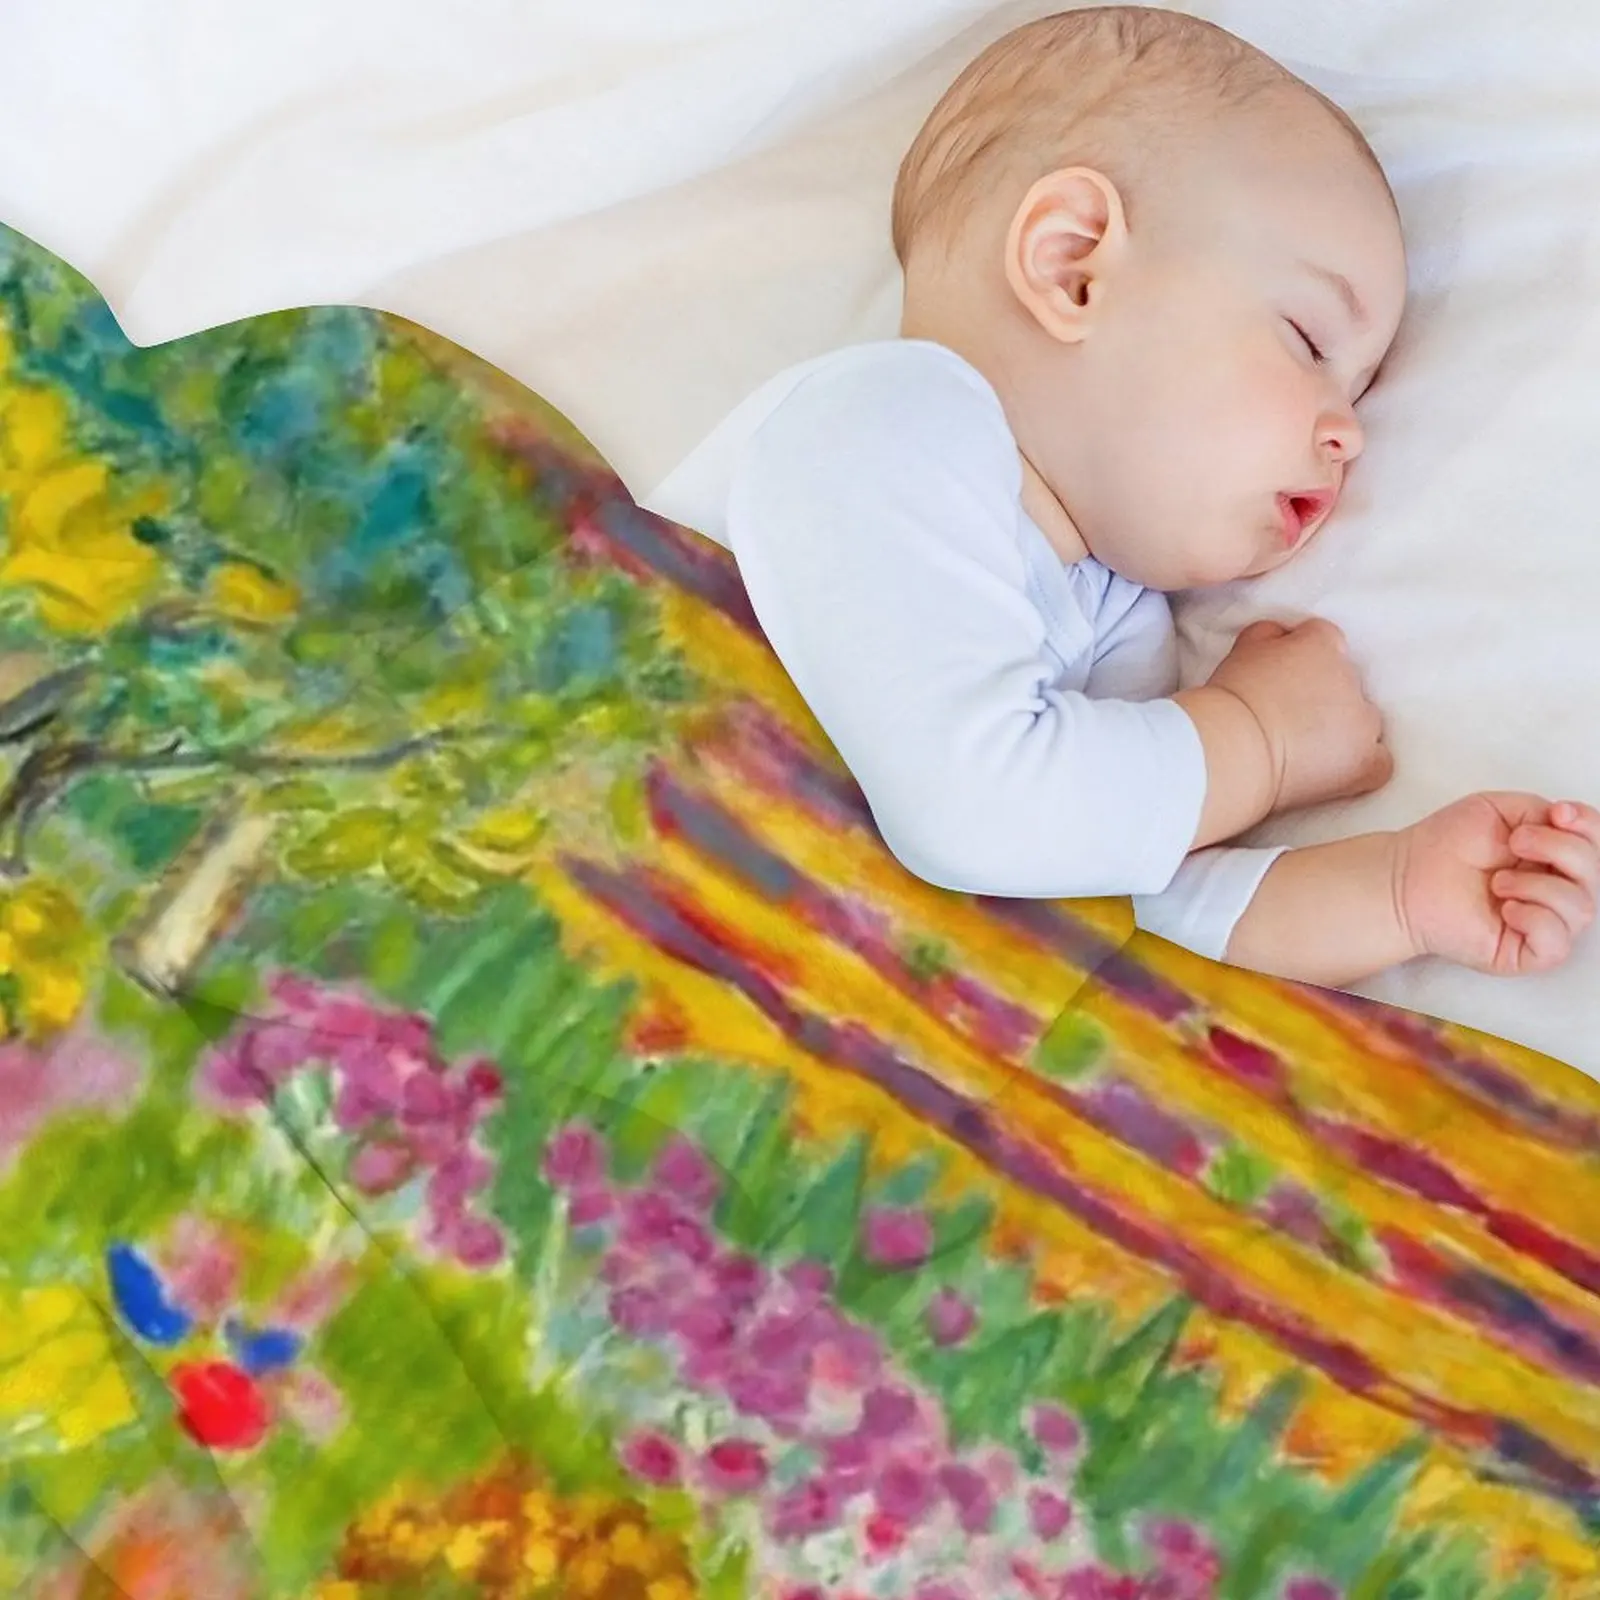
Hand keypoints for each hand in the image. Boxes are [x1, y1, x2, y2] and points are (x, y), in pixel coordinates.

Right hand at [1206, 619, 1391, 813]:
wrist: (1233, 747)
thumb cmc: (1231, 699)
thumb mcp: (1243, 649)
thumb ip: (1270, 635)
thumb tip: (1281, 636)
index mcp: (1323, 644)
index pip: (1325, 640)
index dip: (1303, 659)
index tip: (1283, 677)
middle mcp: (1351, 677)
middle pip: (1346, 682)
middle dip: (1324, 695)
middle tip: (1288, 716)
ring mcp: (1363, 721)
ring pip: (1364, 720)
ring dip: (1343, 729)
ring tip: (1306, 748)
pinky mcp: (1366, 761)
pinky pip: (1378, 761)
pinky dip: (1363, 765)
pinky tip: (1337, 771)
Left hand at [1394, 794, 1599, 974]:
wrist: (1406, 876)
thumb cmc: (1446, 844)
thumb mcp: (1499, 810)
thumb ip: (1542, 812)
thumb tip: (1569, 822)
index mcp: (1555, 858)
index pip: (1598, 845)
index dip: (1589, 826)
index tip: (1558, 813)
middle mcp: (1556, 891)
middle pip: (1597, 875)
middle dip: (1561, 849)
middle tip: (1515, 843)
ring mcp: (1544, 924)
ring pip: (1582, 909)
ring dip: (1537, 885)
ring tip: (1497, 881)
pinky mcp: (1525, 953)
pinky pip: (1557, 943)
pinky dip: (1535, 919)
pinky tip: (1505, 909)